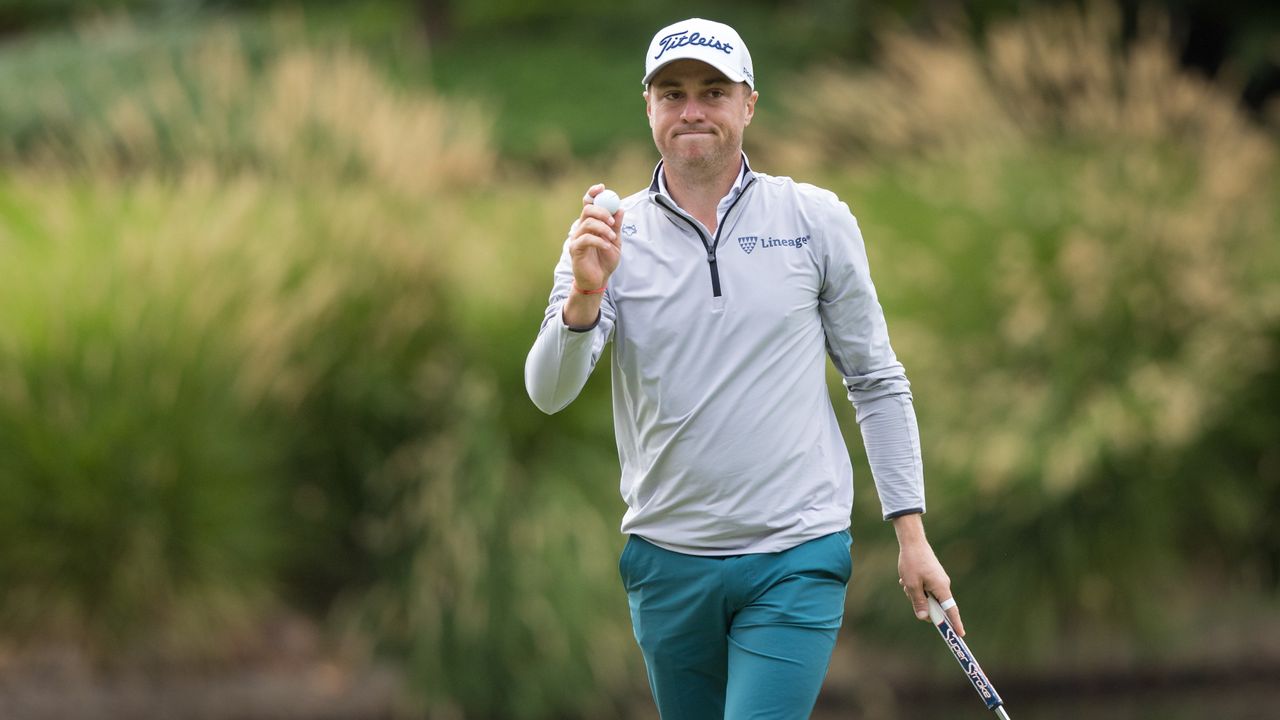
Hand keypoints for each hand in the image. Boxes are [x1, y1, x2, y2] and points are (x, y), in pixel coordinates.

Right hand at [569, 184, 623, 290]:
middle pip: (587, 210)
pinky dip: (599, 241)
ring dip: (603, 229)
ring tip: (612, 239)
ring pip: (587, 223)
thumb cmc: (605, 260)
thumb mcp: (615, 241)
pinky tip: (607, 247)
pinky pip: (586, 239)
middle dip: (602, 212)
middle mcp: (581, 228)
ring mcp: (576, 238)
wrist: (598, 280)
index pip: (588, 203)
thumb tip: (620, 208)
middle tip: (612, 221)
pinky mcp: (575, 249)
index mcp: (591, 223)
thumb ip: (616, 226)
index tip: (602, 188)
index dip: (593, 193)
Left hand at [893, 513, 964, 635]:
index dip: (956, 624)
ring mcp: (939, 581)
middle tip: (910, 594)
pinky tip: (906, 579)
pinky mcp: (934, 577)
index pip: (951, 611)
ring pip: (929, 597)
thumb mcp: (912, 585)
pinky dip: (916, 588)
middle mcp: (943, 585)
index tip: (960, 636)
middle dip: (923, 605)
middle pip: (937, 606)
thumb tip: (924, 618)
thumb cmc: (912, 562)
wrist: (913, 542)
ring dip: (916, 594)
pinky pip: (926, 589)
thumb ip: (918, 602)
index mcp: (941, 588)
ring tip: (906, 582)